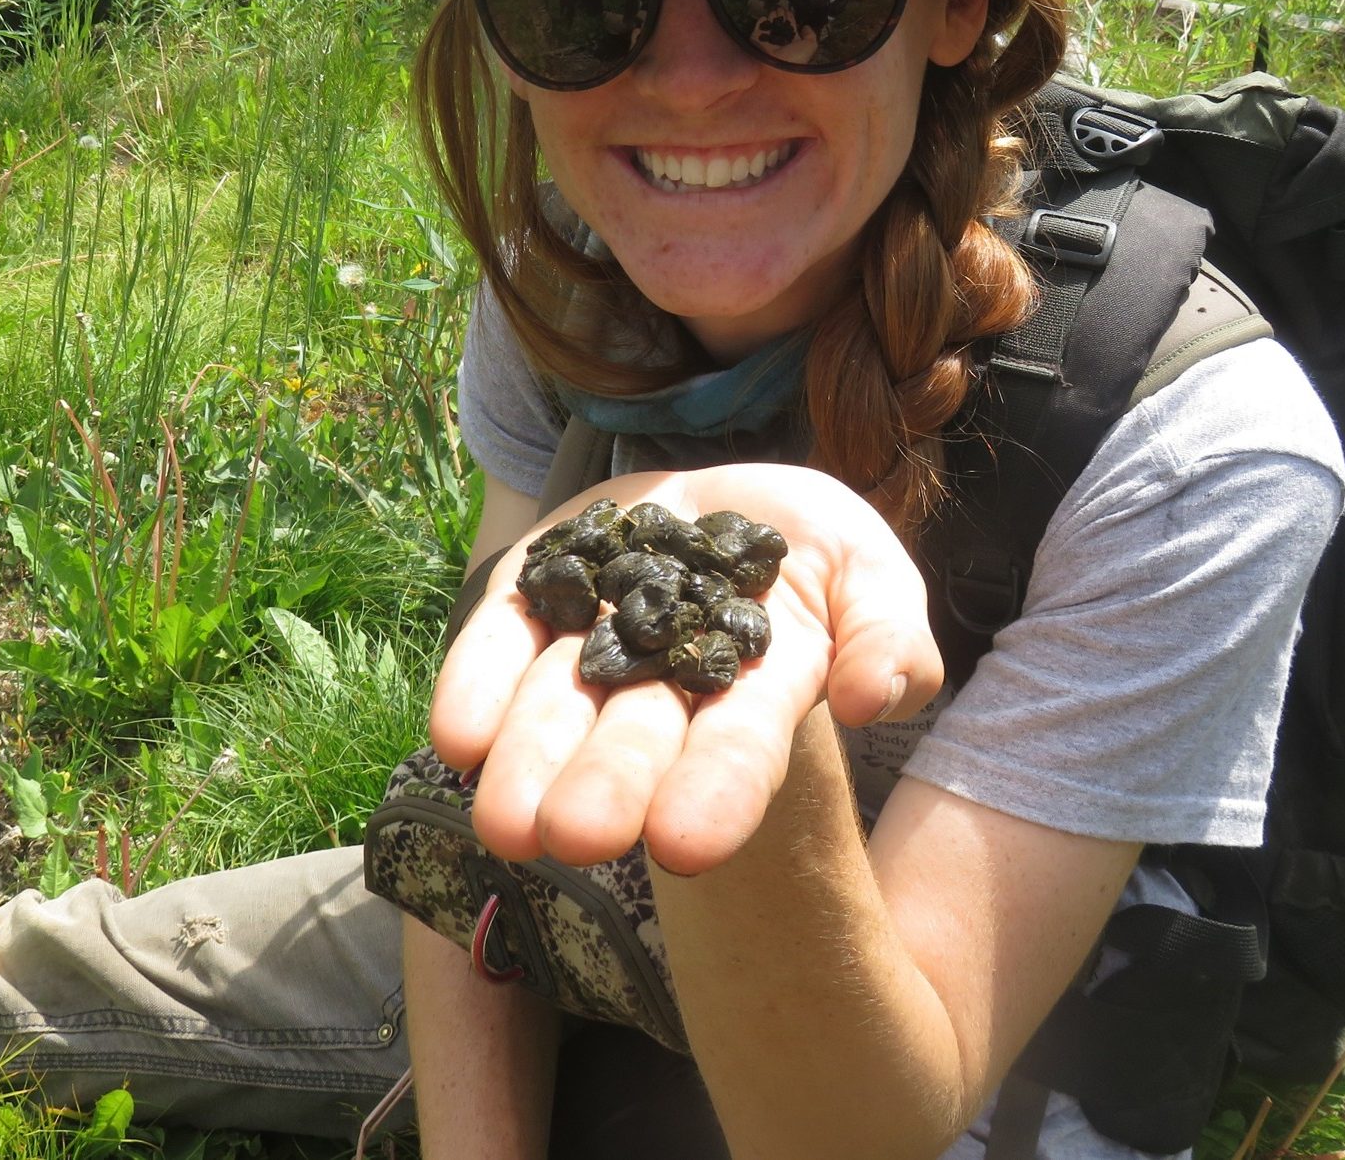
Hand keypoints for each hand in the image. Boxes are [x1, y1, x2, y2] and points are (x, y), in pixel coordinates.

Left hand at [430, 465, 941, 875]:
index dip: (717, 791)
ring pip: (555, 705)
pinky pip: (499, 643)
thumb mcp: (872, 570)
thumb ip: (887, 634)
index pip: (738, 746)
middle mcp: (662, 685)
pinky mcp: (536, 594)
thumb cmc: (814, 549)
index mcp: (755, 692)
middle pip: (634, 738)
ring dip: (528, 759)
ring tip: (504, 821)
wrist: (728, 498)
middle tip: (573, 836)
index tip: (686, 845)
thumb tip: (873, 700)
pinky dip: (476, 687)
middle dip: (606, 786)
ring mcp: (592, 640)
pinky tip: (457, 736)